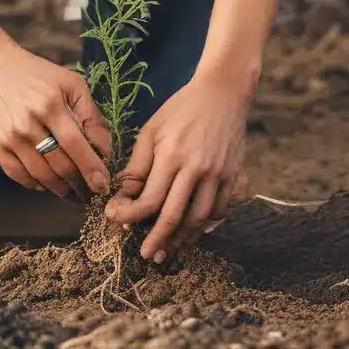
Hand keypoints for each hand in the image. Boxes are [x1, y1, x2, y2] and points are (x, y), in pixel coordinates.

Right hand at [0, 31, 111, 198]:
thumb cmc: (33, 72)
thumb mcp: (68, 81)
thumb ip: (89, 113)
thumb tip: (104, 148)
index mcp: (51, 104)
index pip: (77, 146)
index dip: (93, 169)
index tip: (104, 184)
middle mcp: (29, 123)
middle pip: (61, 166)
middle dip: (81, 184)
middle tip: (91, 192)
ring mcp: (10, 137)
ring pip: (42, 176)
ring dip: (61, 189)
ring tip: (73, 192)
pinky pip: (20, 176)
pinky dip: (36, 185)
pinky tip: (47, 183)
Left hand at [105, 69, 250, 261]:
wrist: (222, 93)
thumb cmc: (180, 109)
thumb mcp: (152, 130)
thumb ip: (138, 165)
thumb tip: (122, 194)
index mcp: (171, 155)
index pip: (149, 199)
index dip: (130, 215)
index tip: (116, 220)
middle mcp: (196, 169)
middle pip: (174, 216)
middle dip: (157, 240)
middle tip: (146, 254)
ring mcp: (217, 174)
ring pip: (198, 219)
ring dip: (182, 239)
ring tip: (168, 250)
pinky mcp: (232, 176)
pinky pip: (219, 210)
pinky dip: (205, 224)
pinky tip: (191, 229)